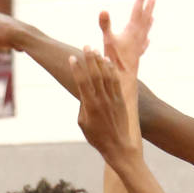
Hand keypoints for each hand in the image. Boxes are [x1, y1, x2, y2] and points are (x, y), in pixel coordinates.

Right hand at [70, 47, 133, 162]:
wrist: (118, 146)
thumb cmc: (97, 137)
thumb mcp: (83, 123)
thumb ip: (82, 106)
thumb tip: (84, 93)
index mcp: (90, 106)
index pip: (82, 82)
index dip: (77, 68)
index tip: (72, 58)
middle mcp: (102, 100)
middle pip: (95, 75)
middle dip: (90, 59)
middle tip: (86, 46)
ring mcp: (113, 99)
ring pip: (106, 75)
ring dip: (101, 61)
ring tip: (96, 50)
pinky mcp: (121, 100)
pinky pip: (116, 82)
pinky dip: (112, 70)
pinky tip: (108, 62)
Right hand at [100, 0, 154, 79]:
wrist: (124, 80)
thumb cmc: (115, 61)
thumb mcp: (108, 40)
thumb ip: (105, 25)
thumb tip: (103, 10)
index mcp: (132, 31)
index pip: (137, 11)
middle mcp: (138, 37)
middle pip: (145, 18)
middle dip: (149, 6)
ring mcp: (139, 46)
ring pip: (146, 30)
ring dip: (149, 21)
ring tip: (153, 15)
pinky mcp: (137, 55)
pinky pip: (144, 44)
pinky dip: (146, 39)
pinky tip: (147, 40)